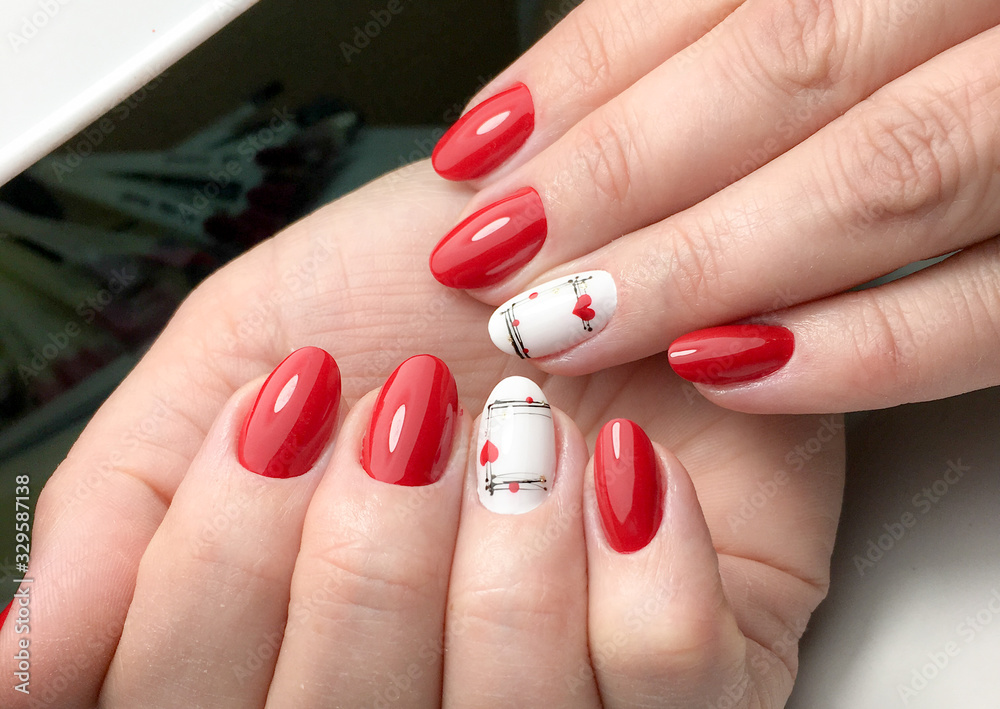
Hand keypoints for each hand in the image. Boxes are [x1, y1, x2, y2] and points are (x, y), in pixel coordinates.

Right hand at [0, 163, 842, 707]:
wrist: (593, 243)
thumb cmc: (428, 291)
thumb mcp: (239, 344)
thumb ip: (125, 499)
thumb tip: (23, 661)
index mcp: (291, 639)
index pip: (188, 699)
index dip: (221, 560)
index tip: (288, 410)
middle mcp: (415, 697)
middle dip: (366, 546)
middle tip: (406, 408)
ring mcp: (563, 705)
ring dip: (503, 543)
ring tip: (525, 421)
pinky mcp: (704, 677)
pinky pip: (666, 681)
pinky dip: (642, 556)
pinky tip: (632, 464)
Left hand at [427, 0, 999, 412]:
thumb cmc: (940, 33)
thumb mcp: (866, 4)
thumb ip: (730, 32)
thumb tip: (565, 105)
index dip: (582, 75)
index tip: (479, 155)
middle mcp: (995, 0)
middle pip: (785, 72)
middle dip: (619, 176)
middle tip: (492, 261)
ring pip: (881, 181)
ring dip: (705, 262)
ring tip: (569, 321)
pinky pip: (996, 308)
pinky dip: (866, 346)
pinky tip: (736, 368)